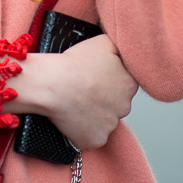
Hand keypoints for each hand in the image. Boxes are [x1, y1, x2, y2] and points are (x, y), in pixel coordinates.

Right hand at [3, 34, 138, 150]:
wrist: (53, 84)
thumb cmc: (75, 62)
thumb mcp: (103, 41)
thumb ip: (121, 46)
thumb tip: (127, 49)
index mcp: (129, 85)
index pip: (124, 84)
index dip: (109, 79)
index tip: (95, 77)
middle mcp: (124, 108)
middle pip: (115, 104)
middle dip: (103, 98)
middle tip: (84, 89)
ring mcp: (109, 127)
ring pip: (103, 120)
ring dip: (93, 114)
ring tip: (76, 102)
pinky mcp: (95, 141)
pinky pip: (91, 136)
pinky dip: (83, 130)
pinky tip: (73, 118)